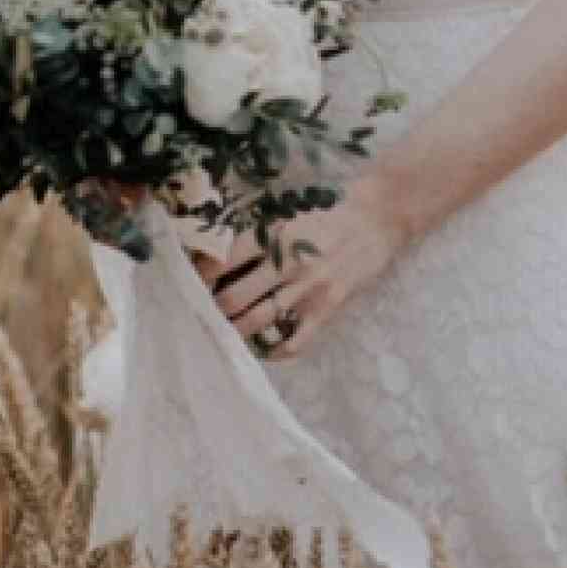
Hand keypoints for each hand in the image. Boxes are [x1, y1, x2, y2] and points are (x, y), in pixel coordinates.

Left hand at [195, 176, 406, 362]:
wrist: (376, 219)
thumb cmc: (327, 216)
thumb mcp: (288, 217)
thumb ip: (256, 238)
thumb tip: (216, 258)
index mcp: (275, 235)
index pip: (225, 260)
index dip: (202, 276)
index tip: (191, 284)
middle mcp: (288, 263)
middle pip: (235, 297)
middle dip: (213, 309)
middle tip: (202, 315)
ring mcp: (308, 289)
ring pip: (258, 321)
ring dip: (235, 331)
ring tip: (223, 333)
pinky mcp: (327, 308)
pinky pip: (294, 341)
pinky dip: (274, 351)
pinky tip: (263, 349)